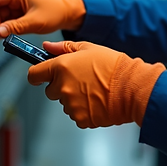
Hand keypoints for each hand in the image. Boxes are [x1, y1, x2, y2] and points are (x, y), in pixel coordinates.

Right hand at [0, 0, 85, 39]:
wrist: (67, 14)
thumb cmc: (54, 12)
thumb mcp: (33, 22)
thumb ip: (15, 27)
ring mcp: (19, 7)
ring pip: (3, 17)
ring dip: (1, 27)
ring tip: (1, 37)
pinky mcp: (22, 14)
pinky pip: (10, 21)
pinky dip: (7, 28)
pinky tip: (8, 35)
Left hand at [27, 41, 165, 127]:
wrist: (133, 87)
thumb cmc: (114, 66)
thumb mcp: (88, 48)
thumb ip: (63, 47)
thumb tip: (46, 47)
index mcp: (61, 67)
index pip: (34, 74)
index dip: (36, 75)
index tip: (39, 76)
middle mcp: (62, 86)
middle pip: (50, 91)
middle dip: (60, 86)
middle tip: (80, 81)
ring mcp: (71, 104)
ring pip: (64, 103)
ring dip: (73, 98)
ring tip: (93, 90)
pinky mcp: (80, 118)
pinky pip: (76, 115)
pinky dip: (84, 110)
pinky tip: (97, 101)